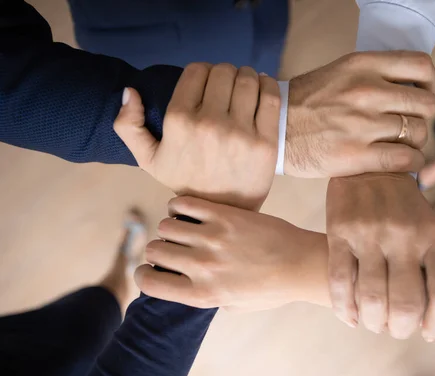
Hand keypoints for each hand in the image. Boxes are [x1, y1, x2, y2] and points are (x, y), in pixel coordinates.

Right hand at [114, 63, 279, 210]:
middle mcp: (209, 123)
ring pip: (247, 80)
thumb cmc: (187, 181)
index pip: (196, 71)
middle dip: (225, 72)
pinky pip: (270, 97)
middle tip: (228, 85)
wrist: (223, 210)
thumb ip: (129, 125)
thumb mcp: (149, 159)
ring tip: (245, 86)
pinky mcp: (265, 142)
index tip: (209, 81)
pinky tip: (262, 88)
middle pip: (223, 72)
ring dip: (247, 76)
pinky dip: (268, 84)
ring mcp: (239, 133)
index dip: (203, 71)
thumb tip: (130, 90)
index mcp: (179, 121)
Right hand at [135, 196, 328, 309]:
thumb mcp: (232, 305)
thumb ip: (204, 295)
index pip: (149, 283)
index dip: (144, 274)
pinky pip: (184, 204)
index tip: (151, 269)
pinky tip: (189, 211)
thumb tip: (180, 281)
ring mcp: (213, 238)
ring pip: (165, 225)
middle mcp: (203, 266)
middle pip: (154, 250)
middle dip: (158, 250)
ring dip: (170, 227)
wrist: (302, 264)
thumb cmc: (271, 289)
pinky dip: (180, 206)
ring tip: (184, 228)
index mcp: (203, 294)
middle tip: (173, 247)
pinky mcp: (225, 215)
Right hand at [285, 51, 434, 177]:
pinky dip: (413, 163)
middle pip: (425, 103)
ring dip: (416, 142)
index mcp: (362, 66)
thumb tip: (407, 86)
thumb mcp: (338, 73)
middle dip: (421, 117)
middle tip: (409, 125)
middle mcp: (366, 91)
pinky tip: (406, 163)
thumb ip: (372, 75)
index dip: (429, 83)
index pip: (420, 66)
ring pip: (418, 132)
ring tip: (403, 145)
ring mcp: (363, 124)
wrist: (275, 131)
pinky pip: (406, 159)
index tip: (422, 93)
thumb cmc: (305, 104)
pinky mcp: (357, 155)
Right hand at [326, 173, 434, 340]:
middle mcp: (404, 234)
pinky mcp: (339, 232)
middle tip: (395, 328)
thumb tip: (428, 319)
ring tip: (374, 322)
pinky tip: (351, 317)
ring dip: (373, 322)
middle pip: (406, 305)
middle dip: (400, 329)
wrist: (370, 165)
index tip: (429, 332)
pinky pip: (339, 283)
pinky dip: (345, 309)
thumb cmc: (406, 207)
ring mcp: (369, 234)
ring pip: (371, 300)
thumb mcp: (432, 226)